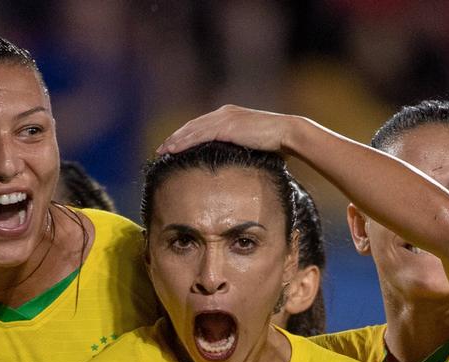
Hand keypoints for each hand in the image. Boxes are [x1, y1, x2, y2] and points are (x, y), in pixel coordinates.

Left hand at [158, 105, 295, 155]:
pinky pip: (199, 134)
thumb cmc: (276, 142)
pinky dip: (184, 142)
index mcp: (230, 115)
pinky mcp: (226, 126)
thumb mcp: (253, 143)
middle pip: (193, 125)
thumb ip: (241, 146)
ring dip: (175, 140)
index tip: (174, 146)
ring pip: (193, 129)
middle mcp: (224, 113)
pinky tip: (174, 149)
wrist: (287, 133)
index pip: (202, 125)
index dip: (186, 135)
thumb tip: (235, 161)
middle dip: (176, 137)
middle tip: (161, 149)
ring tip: (162, 151)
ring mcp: (224, 118)